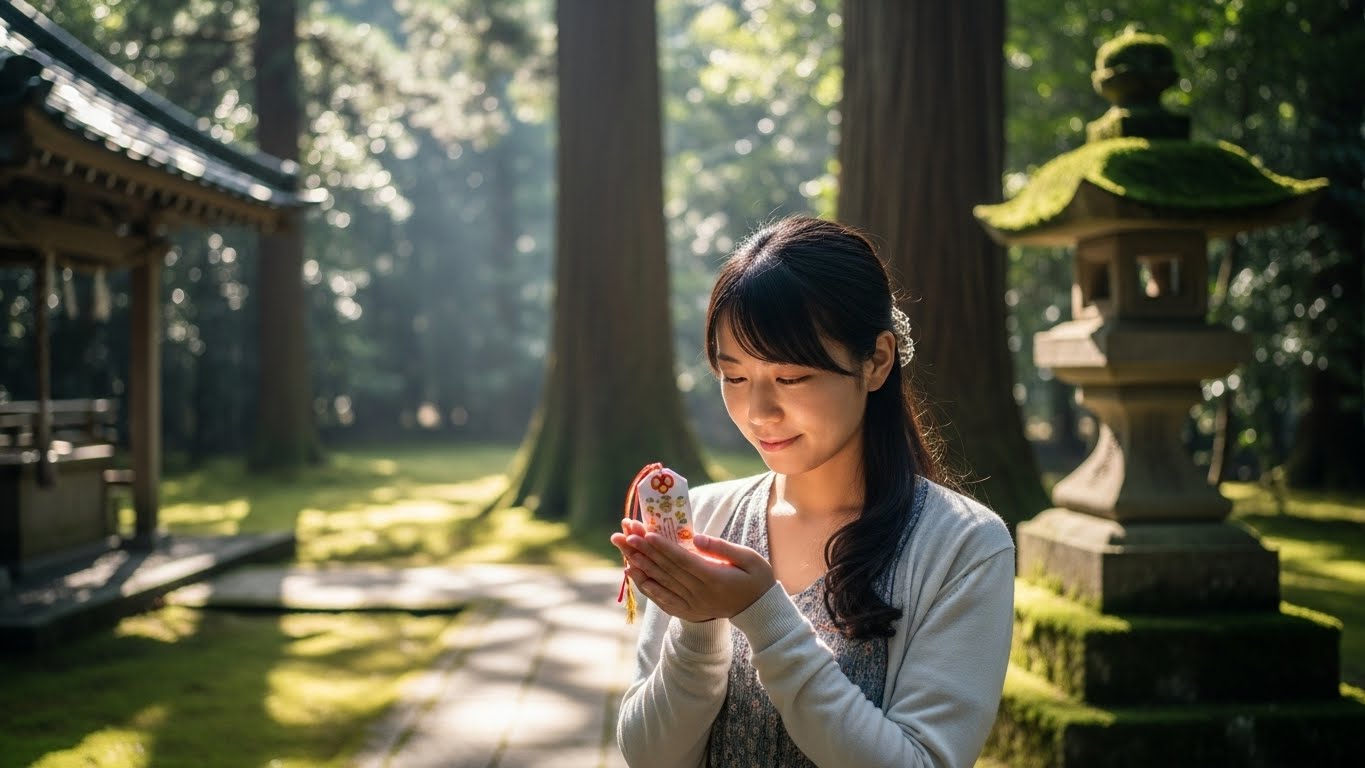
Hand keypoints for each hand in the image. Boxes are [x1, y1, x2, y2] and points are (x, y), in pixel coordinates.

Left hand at [611, 521, 774, 621]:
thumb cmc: (756, 579)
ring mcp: (691, 604)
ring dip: (641, 565)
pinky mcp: (687, 610)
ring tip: (624, 551)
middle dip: (645, 551)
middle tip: (627, 536)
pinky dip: (646, 586)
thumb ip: (722, 548)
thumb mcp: (748, 559)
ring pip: (661, 582)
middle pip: (667, 569)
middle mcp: (699, 593)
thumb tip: (695, 538)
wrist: (757, 611)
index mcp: (714, 578)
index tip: (647, 534)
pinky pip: (662, 598)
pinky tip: (633, 574)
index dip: (664, 547)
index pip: (683, 560)